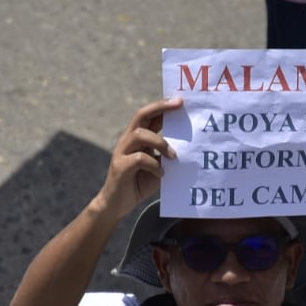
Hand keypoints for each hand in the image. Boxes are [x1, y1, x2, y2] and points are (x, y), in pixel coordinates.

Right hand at [94, 98, 181, 220]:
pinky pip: (139, 159)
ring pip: (140, 135)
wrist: (117, 205)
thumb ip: (167, 157)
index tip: (181, 100)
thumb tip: (189, 150)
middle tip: (178, 105)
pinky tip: (162, 174)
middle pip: (141, 115)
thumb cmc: (139, 183)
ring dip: (160, 143)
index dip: (163, 106)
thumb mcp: (158, 168)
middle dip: (160, 107)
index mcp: (137, 138)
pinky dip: (154, 165)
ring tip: (173, 156)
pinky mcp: (120, 167)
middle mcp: (127, 140)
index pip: (149, 115)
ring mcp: (122, 152)